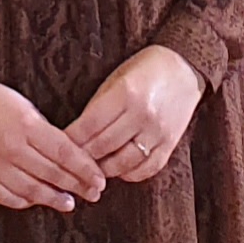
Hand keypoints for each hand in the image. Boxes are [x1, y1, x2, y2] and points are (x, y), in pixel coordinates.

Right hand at [0, 73, 107, 211]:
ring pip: (32, 190)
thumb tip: (65, 151)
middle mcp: (12, 149)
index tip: (100, 179)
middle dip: (78, 186)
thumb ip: (42, 127)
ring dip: (54, 198)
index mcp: (26, 125)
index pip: (65, 154)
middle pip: (53, 174)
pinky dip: (25, 201)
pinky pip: (7, 197)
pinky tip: (36, 200)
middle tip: (94, 193)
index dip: (86, 169)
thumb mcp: (20, 102)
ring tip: (70, 202)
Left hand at [65, 44, 202, 182]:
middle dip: (82, 157)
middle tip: (69, 163)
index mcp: (126, 93)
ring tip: (91, 169)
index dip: (71, 139)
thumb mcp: (116, 79)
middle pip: (104, 147)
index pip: (90, 125)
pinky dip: (128, 174)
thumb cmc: (144, 70)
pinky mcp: (170, 144)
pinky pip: (146, 169)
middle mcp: (143, 115)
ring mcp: (159, 133)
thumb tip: (76, 136)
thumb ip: (98, 107)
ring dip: (103, 170)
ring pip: (123, 163)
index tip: (59, 146)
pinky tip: (117, 170)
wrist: (184, 68)